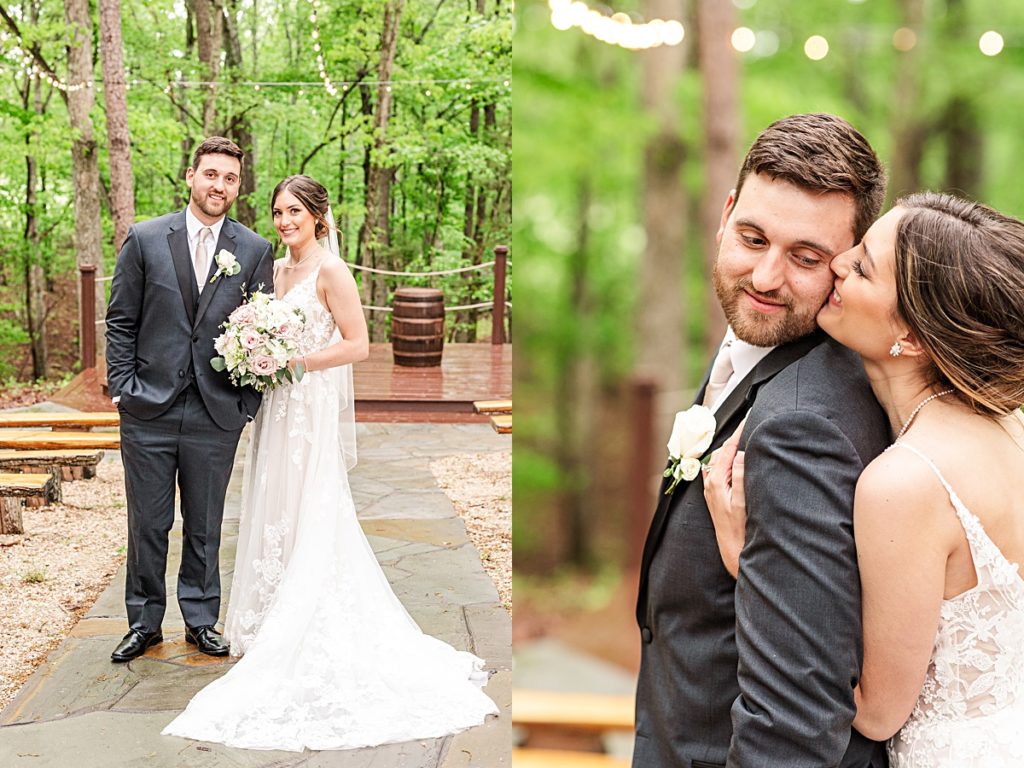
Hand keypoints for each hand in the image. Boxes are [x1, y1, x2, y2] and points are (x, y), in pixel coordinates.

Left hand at [702, 418, 746, 578]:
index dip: (739, 432)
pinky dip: (729, 458)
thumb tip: (739, 453)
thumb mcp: (741, 502)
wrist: (732, 550)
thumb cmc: (738, 528)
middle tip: (751, 420)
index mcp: (716, 480)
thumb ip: (739, 476)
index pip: (728, 449)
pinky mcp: (716, 493)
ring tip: (746, 434)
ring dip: (732, 447)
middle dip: (736, 436)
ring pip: (722, 459)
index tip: (750, 417)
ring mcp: (712, 487)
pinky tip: (736, 457)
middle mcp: (710, 481)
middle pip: (723, 451)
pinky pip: (721, 468)